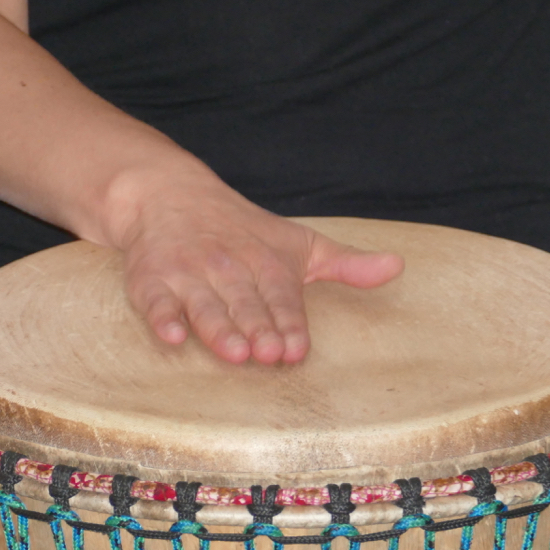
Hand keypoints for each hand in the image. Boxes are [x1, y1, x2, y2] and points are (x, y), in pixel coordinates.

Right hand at [109, 166, 402, 364]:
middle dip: (257, 328)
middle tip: (268, 354)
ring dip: (217, 328)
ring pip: (205, 305)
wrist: (168, 194)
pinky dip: (161, 317)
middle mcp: (228, 267)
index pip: (281, 295)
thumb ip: (346, 265)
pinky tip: (171, 336)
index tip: (296, 348)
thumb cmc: (244, 231)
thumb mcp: (300, 244)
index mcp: (266, 261)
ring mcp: (189, 274)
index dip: (288, 322)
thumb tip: (398, 267)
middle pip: (245, 303)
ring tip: (233, 352)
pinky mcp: (152, 280)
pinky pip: (155, 300)